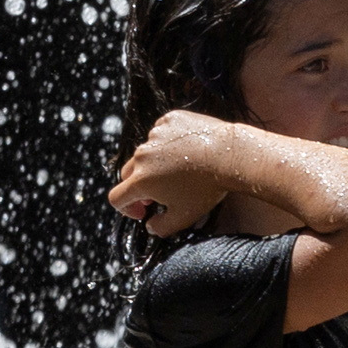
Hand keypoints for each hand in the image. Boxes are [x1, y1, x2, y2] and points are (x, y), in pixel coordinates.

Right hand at [108, 109, 258, 238]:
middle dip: (140, 186)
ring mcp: (155, 134)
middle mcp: (142, 155)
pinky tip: (188, 151)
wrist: (230, 156)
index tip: (143, 212)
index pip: (117, 198)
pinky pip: (161, 133)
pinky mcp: (169, 120)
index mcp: (141, 180)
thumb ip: (161, 227)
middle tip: (160, 194)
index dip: (127, 209)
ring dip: (155, 164)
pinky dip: (168, 143)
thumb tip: (151, 226)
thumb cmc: (207, 188)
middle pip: (128, 174)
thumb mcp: (184, 217)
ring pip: (146, 153)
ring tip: (181, 171)